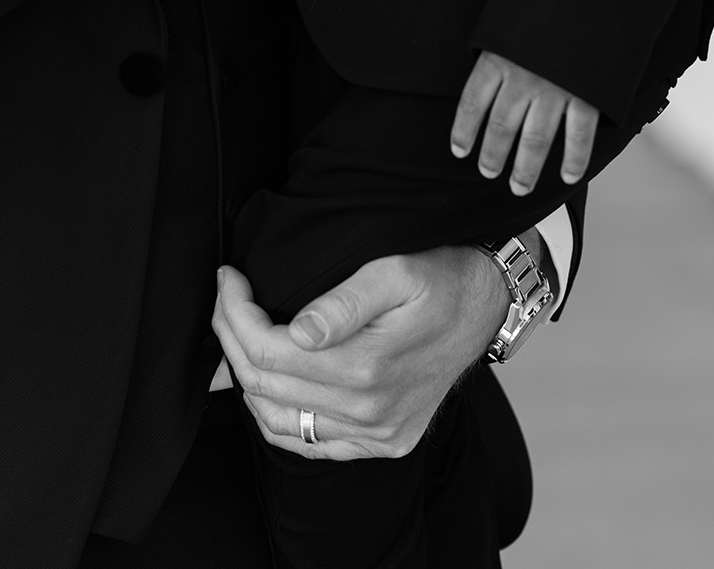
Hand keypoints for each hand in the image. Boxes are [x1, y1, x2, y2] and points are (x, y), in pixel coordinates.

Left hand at [212, 246, 511, 461]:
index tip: (228, 277)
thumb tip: (297, 331)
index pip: (268, 352)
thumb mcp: (395, 270)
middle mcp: (370, 411)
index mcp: (367, 367)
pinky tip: (268, 382)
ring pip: (280, 423)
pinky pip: (312, 444)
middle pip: (266, 386)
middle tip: (226, 296)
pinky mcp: (384, 442)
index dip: (236, 314)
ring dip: (247, 378)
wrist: (487, 304)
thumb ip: (344, 301)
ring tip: (238, 333)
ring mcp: (377, 433)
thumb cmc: (440, 275)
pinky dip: (278, 416)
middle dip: (232, 337)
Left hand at [451, 50, 599, 193]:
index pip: (471, 103)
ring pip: (535, 140)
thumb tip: (490, 66)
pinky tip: (568, 176)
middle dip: (493, 155)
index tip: (459, 150)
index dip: (463, 131)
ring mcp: (554, 89)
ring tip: (519, 186)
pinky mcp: (586, 95)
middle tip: (489, 171)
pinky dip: (574, 161)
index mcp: (498, 57)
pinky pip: (578, 137)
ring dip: (525, 168)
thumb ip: (499, 44)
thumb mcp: (509, 15)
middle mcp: (522, 78)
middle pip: (501, 128)